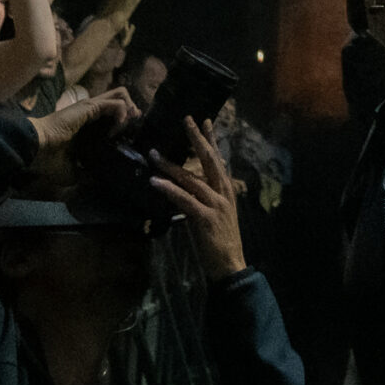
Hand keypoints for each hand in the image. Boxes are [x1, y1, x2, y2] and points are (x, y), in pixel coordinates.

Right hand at [27, 88, 137, 189]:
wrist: (35, 149)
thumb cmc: (49, 160)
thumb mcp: (72, 172)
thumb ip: (85, 174)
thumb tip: (96, 181)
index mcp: (86, 125)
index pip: (111, 114)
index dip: (124, 122)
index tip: (127, 137)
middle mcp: (90, 112)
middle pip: (119, 98)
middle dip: (132, 110)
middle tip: (133, 126)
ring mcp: (90, 106)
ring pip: (120, 95)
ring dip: (130, 109)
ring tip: (128, 125)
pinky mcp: (90, 106)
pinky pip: (115, 103)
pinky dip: (122, 112)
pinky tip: (119, 127)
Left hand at [151, 117, 246, 281]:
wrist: (230, 265)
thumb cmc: (221, 240)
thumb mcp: (217, 212)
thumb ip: (205, 196)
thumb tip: (189, 183)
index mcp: (226, 190)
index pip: (218, 159)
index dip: (211, 139)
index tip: (204, 120)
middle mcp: (223, 192)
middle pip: (209, 160)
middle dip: (197, 138)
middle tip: (186, 119)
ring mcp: (215, 205)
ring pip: (191, 179)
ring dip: (170, 166)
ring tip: (154, 154)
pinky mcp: (205, 218)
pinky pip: (184, 200)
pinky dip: (169, 190)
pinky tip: (155, 182)